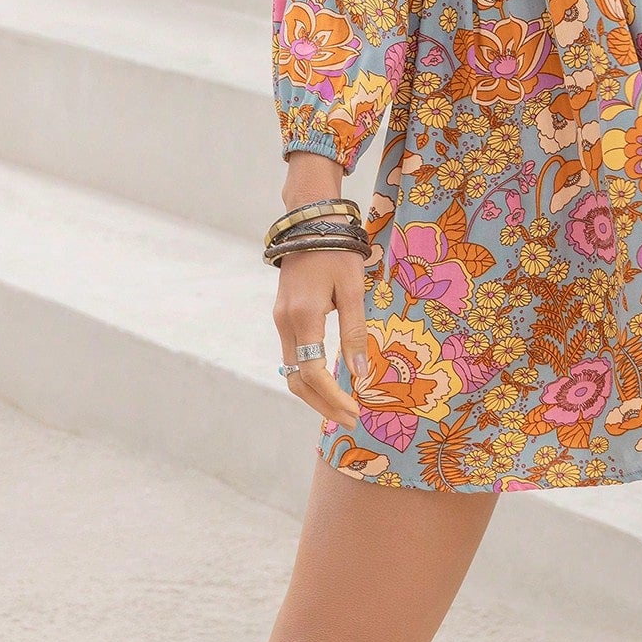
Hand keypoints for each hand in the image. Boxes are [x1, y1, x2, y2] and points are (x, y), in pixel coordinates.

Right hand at [272, 245, 369, 427]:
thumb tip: (360, 375)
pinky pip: (294, 355)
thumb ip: (355, 332)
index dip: (333, 397)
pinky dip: (309, 375)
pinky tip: (329, 383)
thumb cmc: (337, 251)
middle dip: (322, 404)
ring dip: (315, 393)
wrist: (310, 221)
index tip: (355, 412)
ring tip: (342, 409)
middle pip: (297, 379)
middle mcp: (285, 322)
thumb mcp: (353, 289)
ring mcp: (280, 319)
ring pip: (293, 369)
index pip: (313, 372)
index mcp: (303, 316)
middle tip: (350, 420)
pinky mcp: (284, 315)